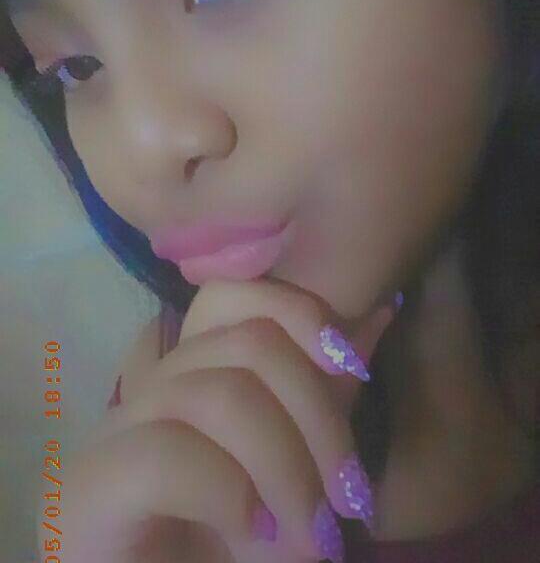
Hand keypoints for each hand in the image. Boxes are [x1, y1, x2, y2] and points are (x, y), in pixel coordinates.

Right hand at [41, 279, 398, 562]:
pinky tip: (250, 535)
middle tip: (349, 500)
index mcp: (192, 373)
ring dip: (287, 470)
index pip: (233, 294)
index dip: (298, 311)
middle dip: (318, 418)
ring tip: (314, 539)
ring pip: (219, 394)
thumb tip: (380, 309)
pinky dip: (230, 496)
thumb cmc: (233, 539)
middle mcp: (149, 387)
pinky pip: (169, 453)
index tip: (352, 366)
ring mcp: (114, 431)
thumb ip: (330, 391)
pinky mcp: (89, 485)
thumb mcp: (299, 456)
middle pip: (248, 344)